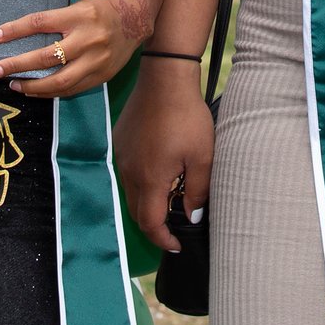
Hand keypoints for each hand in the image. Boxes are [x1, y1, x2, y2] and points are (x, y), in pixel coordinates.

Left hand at [0, 0, 144, 98]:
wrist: (136, 16)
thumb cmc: (101, 8)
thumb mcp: (78, 6)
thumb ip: (56, 22)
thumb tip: (22, 39)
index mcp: (80, 15)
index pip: (40, 23)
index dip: (15, 30)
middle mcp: (89, 39)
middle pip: (46, 57)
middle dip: (16, 65)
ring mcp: (97, 60)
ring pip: (59, 81)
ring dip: (31, 86)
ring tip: (13, 84)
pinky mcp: (102, 75)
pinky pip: (72, 89)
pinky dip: (51, 92)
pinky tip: (36, 90)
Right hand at [114, 59, 212, 250]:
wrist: (165, 79)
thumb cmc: (188, 118)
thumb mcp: (202, 157)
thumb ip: (197, 192)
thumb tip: (190, 218)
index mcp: (150, 180)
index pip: (150, 223)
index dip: (163, 240)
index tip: (177, 245)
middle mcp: (130, 172)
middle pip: (137, 213)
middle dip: (154, 226)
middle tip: (174, 228)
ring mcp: (122, 157)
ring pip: (131, 193)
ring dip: (148, 204)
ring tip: (170, 200)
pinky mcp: (121, 142)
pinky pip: (127, 173)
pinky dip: (141, 184)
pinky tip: (159, 173)